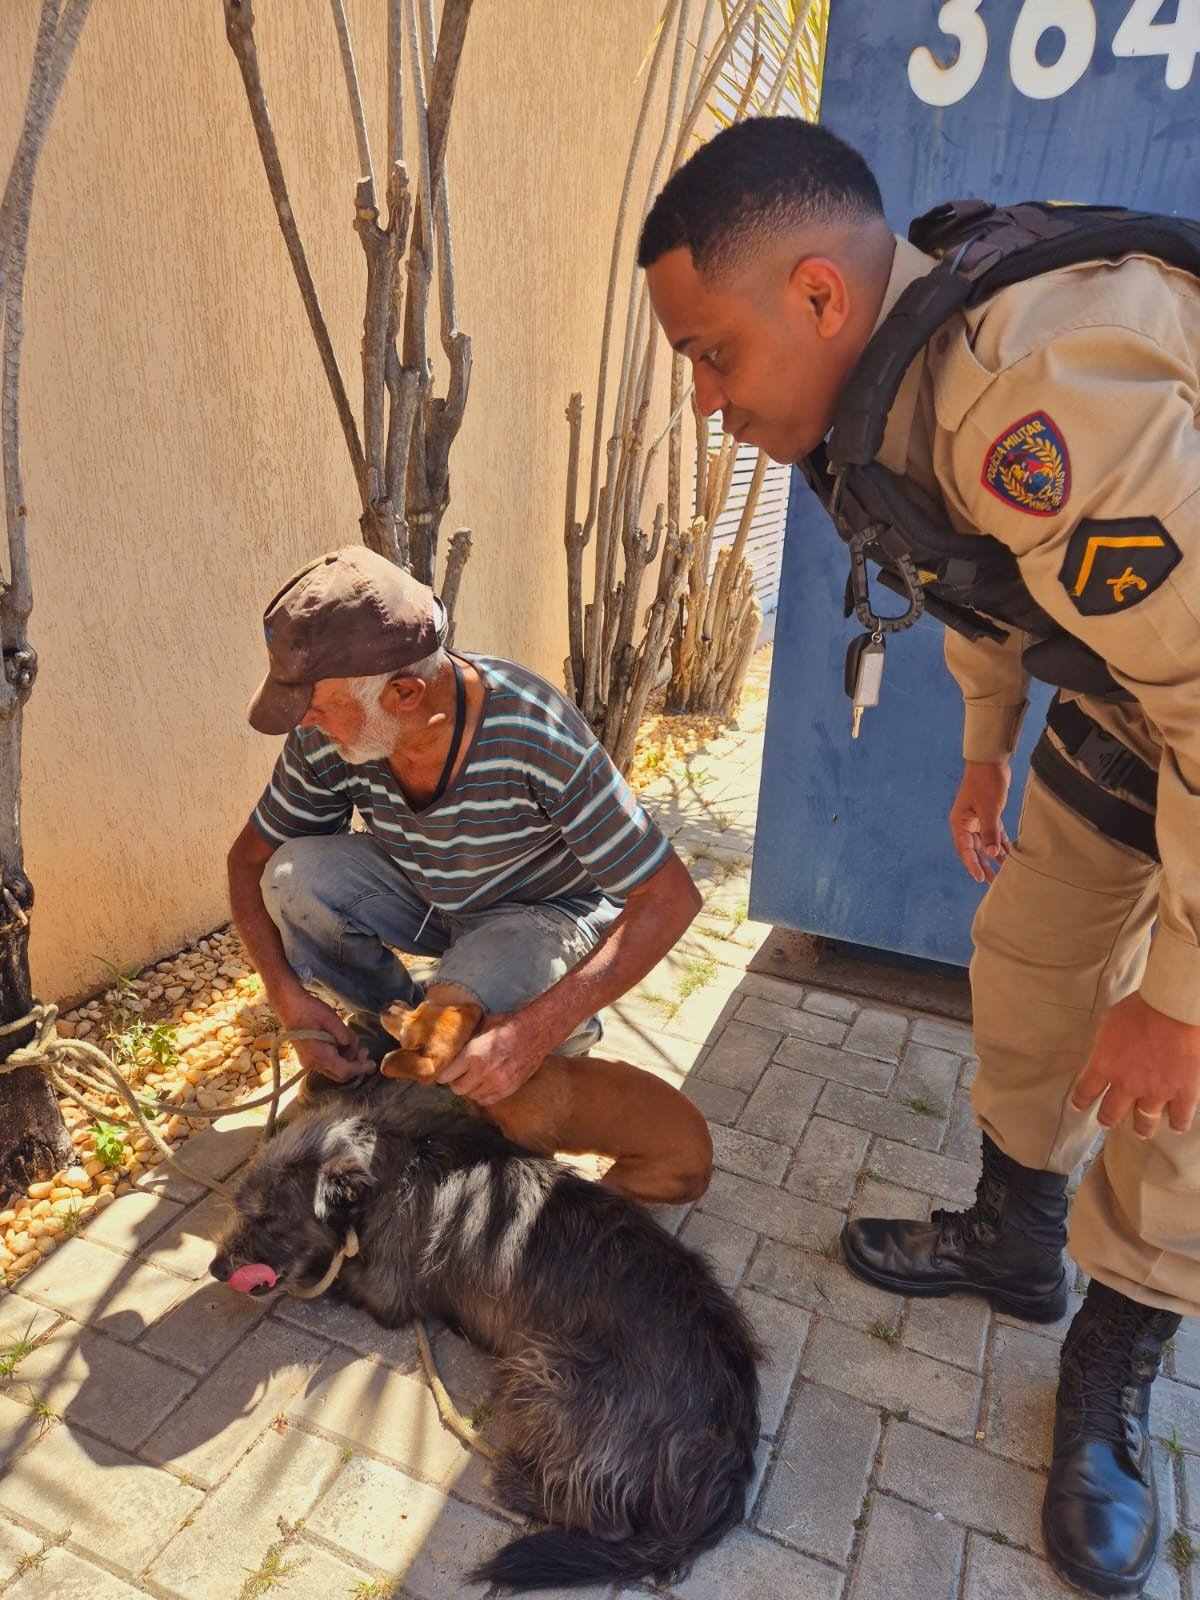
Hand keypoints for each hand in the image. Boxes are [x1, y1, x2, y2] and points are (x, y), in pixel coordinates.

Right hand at [271, 988, 374, 1083]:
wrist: (288, 1006)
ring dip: (347, 1059)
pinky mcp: (308, 1058)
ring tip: (353, 1041)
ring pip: (334, 1070)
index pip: (344, 1070)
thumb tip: (351, 1045)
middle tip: (365, 1051)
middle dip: (355, 1065)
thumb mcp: (331, 1018)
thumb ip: (344, 1034)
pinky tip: (342, 1044)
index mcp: (318, 1054)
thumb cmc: (309, 1009)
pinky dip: (338, 1057)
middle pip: (340, 1075)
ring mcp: (308, 1062)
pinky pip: (327, 1064)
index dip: (360, 1069)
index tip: (373, 1064)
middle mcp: (312, 1063)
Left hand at [435, 1010, 547, 1105]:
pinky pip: (487, 1100)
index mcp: (473, 1055)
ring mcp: (497, 1083)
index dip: (443, 1073)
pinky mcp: (508, 1089)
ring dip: (470, 1087)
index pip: (446, 1076)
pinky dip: (483, 1093)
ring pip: (471, 1096)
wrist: (535, 1032)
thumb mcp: (481, 1026)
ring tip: (474, 1077)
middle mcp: (483, 1072)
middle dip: (455, 1081)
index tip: (444, 1071)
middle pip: (457, 1089)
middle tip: (459, 1074)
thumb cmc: (507, 1025)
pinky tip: (485, 1082)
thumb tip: (449, 1042)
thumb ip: (465, 1038)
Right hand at [950, 760, 1012, 882]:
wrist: (991, 762)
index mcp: (960, 822)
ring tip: (1002, 873)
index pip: (965, 849)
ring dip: (993, 856)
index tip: (979, 878)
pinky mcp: (988, 814)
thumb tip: (991, 854)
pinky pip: (993, 834)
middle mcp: (966, 823)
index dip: (972, 864)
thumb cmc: (985, 784)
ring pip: (985, 843)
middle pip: (974, 849)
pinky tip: (1008, 854)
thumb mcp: (988, 810)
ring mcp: (977, 819)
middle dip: (983, 865)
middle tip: (991, 881)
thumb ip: (990, 832)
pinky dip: (1000, 844)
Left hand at [1071, 992, 1199, 1137]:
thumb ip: (1105, 1044)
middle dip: (1107, 1119)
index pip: (1086, 1091)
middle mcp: (1127, 1085)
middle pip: (1112, 1112)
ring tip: (1141, 1132)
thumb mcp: (1109, 1023)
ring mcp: (1156, 1092)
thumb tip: (1106, 1052)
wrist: (1172, 1010)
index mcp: (1105, 1065)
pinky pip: (1180, 1116)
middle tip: (1106, 1123)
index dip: (1081, 1101)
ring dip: (1141, 1128)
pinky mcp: (1183, 1093)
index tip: (1078, 1106)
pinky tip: (1177, 1127)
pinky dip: (1178, 1123)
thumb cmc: (1139, 1009)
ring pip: (1145, 1121)